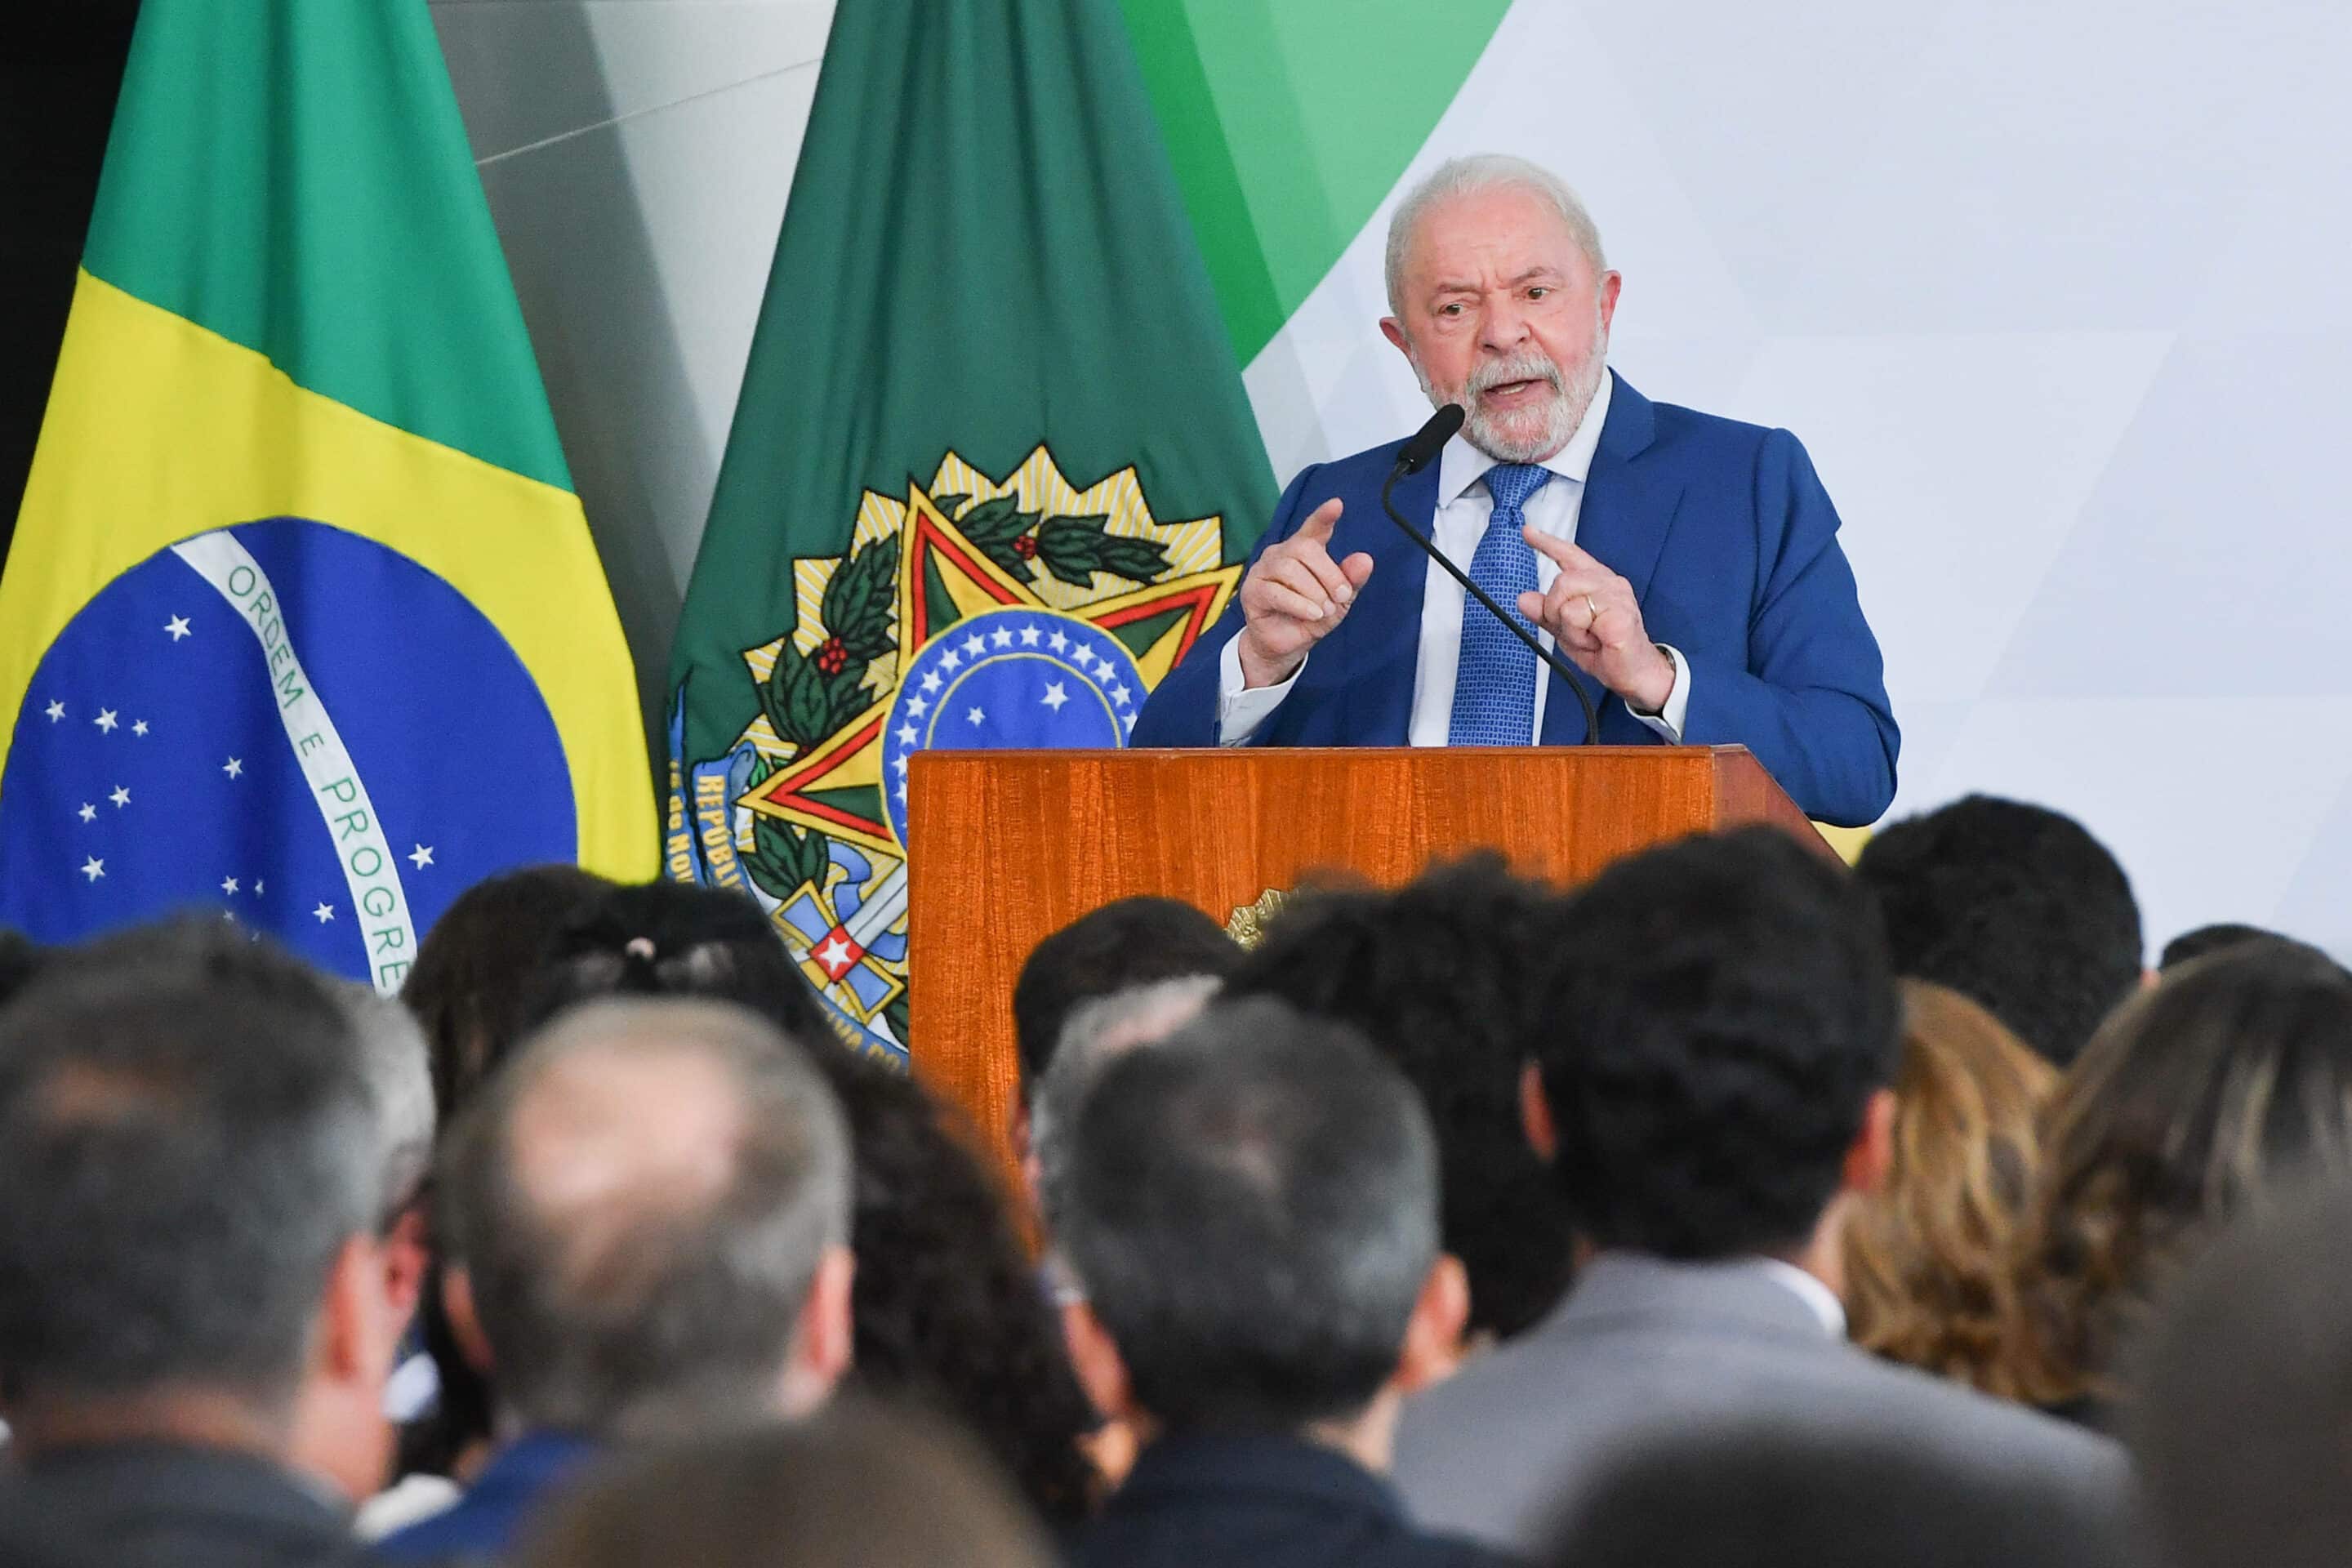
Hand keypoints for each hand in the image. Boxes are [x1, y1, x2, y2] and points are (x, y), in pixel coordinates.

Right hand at [1234, 499, 1375, 687]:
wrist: (1286, 647)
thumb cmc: (1311, 617)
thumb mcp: (1339, 602)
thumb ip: (1351, 580)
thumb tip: (1365, 559)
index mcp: (1303, 550)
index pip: (1313, 528)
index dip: (1323, 516)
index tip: (1337, 505)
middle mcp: (1280, 554)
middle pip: (1304, 549)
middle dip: (1328, 573)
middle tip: (1341, 596)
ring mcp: (1262, 570)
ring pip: (1290, 570)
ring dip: (1314, 593)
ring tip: (1325, 611)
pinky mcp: (1252, 591)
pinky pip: (1277, 592)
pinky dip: (1300, 605)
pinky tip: (1313, 615)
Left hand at [1517, 528, 1674, 711]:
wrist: (1633, 673)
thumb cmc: (1605, 649)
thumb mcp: (1566, 630)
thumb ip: (1546, 614)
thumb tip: (1523, 599)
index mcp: (1596, 582)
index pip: (1570, 555)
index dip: (1547, 543)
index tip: (1528, 532)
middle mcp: (1608, 583)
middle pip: (1561, 581)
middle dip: (1556, 610)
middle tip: (1574, 631)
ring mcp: (1617, 596)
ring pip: (1567, 598)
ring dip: (1568, 625)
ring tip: (1587, 637)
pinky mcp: (1619, 613)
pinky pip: (1578, 616)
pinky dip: (1578, 635)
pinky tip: (1596, 641)